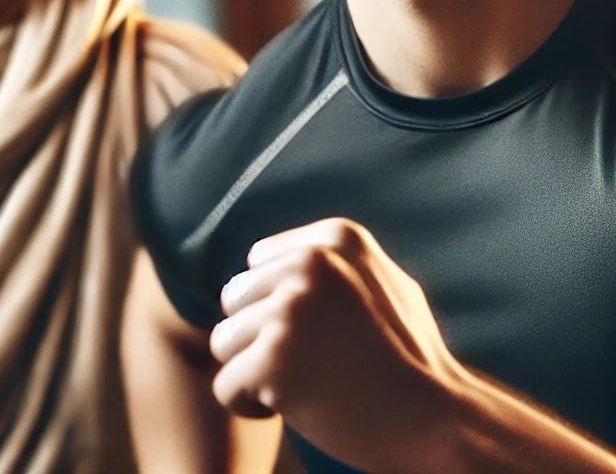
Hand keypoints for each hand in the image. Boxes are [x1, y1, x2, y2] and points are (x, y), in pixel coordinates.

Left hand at [210, 217, 459, 471]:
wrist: (440, 425)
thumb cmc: (412, 362)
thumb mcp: (384, 283)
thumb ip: (331, 263)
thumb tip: (263, 256)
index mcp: (336, 239)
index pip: (257, 263)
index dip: (275, 304)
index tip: (316, 334)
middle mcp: (310, 264)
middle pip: (234, 298)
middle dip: (257, 337)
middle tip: (306, 367)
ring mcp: (291, 311)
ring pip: (223, 341)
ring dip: (252, 372)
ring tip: (299, 387)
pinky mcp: (274, 360)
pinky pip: (225, 385)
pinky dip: (248, 406)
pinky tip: (288, 411)